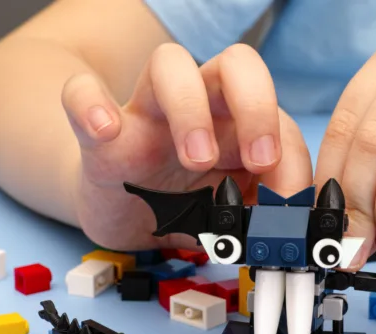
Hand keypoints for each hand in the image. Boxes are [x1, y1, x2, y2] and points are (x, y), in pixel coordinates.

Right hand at [62, 43, 311, 249]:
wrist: (125, 214)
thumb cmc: (182, 207)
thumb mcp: (229, 216)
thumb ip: (260, 215)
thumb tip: (294, 229)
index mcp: (237, 126)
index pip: (279, 120)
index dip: (293, 160)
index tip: (291, 206)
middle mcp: (198, 107)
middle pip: (237, 65)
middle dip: (257, 108)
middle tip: (259, 161)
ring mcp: (147, 112)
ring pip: (169, 63)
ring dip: (190, 109)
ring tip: (196, 161)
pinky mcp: (99, 131)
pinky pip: (81, 93)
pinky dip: (91, 105)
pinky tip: (106, 130)